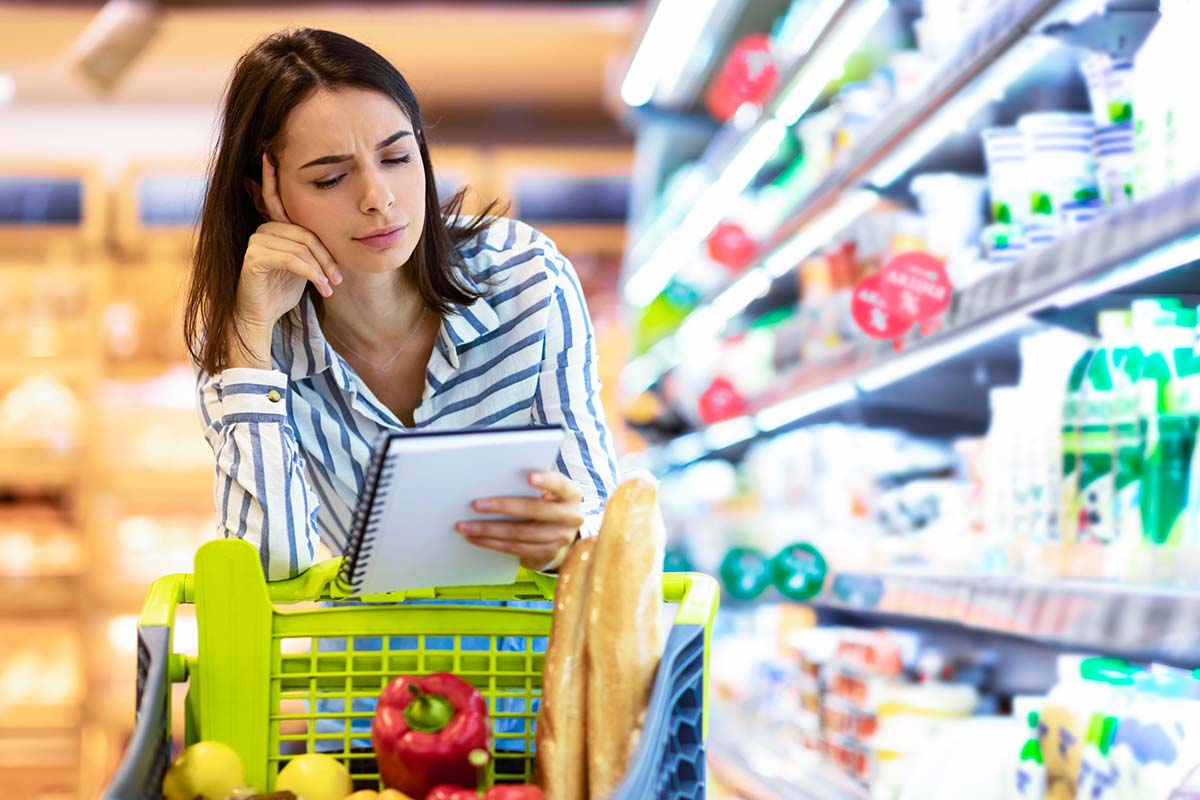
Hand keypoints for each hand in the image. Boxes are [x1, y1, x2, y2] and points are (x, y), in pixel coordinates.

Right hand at [236, 153, 342, 328]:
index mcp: (275, 227)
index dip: (275, 178)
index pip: (281, 202)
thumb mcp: (303, 265)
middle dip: (327, 256)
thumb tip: (336, 237)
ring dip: (322, 269)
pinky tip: (321, 288)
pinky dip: (311, 274)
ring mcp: (256, 243)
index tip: (271, 154)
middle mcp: (263, 230)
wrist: (262, 316)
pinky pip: (292, 260)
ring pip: (301, 247)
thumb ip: (311, 247)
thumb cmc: (283, 290)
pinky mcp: (254, 259)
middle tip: (339, 278)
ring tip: (330, 286)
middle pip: (306, 232)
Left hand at [457, 471, 584, 570]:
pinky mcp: (547, 554)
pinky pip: (515, 549)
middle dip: (503, 507)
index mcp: (571, 494)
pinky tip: (475, 538)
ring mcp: (561, 538)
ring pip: (521, 534)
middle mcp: (571, 516)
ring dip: (489, 530)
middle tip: (476, 505)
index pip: (560, 484)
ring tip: (465, 526)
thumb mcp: (547, 492)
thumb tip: (496, 478)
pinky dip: (492, 543)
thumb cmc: (546, 503)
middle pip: (536, 511)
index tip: (528, 477)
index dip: (546, 481)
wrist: (561, 535)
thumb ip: (529, 485)